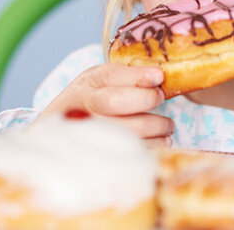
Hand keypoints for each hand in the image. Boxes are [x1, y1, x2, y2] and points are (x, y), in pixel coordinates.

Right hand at [39, 63, 173, 146]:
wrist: (66, 133)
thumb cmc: (94, 104)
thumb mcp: (104, 83)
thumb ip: (128, 79)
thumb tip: (160, 77)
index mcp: (86, 85)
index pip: (108, 76)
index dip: (136, 76)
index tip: (158, 76)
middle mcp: (82, 107)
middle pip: (113, 101)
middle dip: (145, 98)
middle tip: (160, 98)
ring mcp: (88, 134)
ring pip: (125, 130)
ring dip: (156, 126)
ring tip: (167, 126)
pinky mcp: (99, 157)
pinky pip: (130, 153)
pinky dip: (153, 147)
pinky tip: (161, 142)